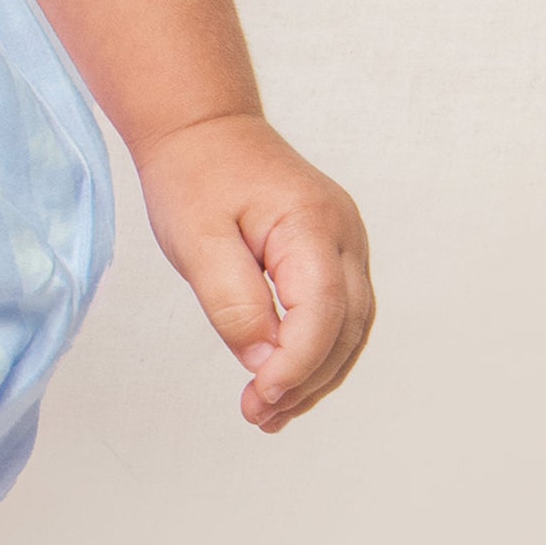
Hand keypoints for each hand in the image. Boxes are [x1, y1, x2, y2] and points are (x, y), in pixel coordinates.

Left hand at [139, 111, 374, 432]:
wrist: (203, 128)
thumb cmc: (195, 175)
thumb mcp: (196, 239)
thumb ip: (233, 301)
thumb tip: (264, 361)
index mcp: (313, 223)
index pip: (324, 312)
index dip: (298, 365)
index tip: (262, 399)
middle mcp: (345, 236)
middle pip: (347, 329)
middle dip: (306, 381)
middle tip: (259, 416)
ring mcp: (346, 245)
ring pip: (350, 330)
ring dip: (315, 377)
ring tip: (269, 414)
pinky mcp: (333, 256)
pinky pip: (339, 316)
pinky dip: (316, 354)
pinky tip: (283, 383)